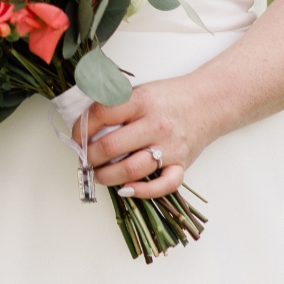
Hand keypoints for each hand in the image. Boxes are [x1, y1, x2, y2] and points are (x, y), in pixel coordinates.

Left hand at [76, 77, 208, 198]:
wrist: (207, 102)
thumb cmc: (168, 97)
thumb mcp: (139, 91)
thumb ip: (115, 105)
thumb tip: (84, 124)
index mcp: (140, 101)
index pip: (101, 114)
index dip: (81, 128)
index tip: (76, 137)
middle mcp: (154, 124)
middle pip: (111, 147)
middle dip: (90, 157)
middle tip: (84, 159)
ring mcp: (169, 147)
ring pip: (131, 169)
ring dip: (107, 177)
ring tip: (97, 175)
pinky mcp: (182, 165)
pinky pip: (162, 185)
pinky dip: (142, 192)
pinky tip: (125, 190)